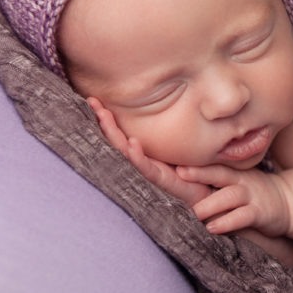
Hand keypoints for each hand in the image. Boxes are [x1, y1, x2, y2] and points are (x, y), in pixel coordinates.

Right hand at [87, 97, 212, 204]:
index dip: (105, 117)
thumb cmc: (184, 171)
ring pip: (123, 151)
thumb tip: (156, 100)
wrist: (200, 192)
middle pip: (114, 139)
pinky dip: (137, 155)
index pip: (117, 132)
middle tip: (92, 101)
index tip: (93, 99)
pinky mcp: (159, 180)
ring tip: (104, 115)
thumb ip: (159, 131)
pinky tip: (132, 142)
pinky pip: (145, 167)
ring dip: (114, 133)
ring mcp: (145, 171)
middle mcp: (137, 161)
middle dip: (103, 120)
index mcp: (137, 152)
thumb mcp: (169, 146)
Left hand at [176, 164, 290, 237]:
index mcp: (232, 171)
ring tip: (194, 212)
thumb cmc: (253, 192)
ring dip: (210, 204)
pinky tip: (212, 228)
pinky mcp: (260, 213)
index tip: (173, 159)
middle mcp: (240, 180)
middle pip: (218, 173)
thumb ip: (214, 176)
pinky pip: (242, 216)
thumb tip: (178, 174)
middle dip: (199, 173)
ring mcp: (251, 196)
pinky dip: (227, 222)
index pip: (210, 163)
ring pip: (229, 196)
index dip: (192, 161)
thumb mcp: (236, 178)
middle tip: (177, 173)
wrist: (288, 202)